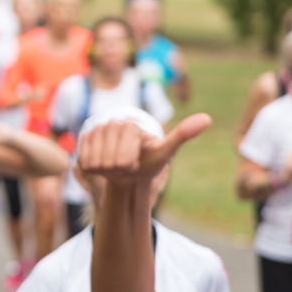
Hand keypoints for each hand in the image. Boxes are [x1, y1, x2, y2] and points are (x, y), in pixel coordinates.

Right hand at [78, 112, 212, 181]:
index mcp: (131, 123)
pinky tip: (103, 164)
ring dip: (106, 169)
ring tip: (115, 165)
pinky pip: (85, 161)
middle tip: (126, 165)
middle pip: (110, 157)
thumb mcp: (166, 151)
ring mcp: (95, 129)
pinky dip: (94, 169)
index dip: (130, 163)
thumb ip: (183, 134)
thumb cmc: (149, 162)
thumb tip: (208, 118)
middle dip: (119, 168)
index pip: (125, 154)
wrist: (129, 172)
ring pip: (95, 159)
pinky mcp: (83, 139)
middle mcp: (112, 122)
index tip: (135, 163)